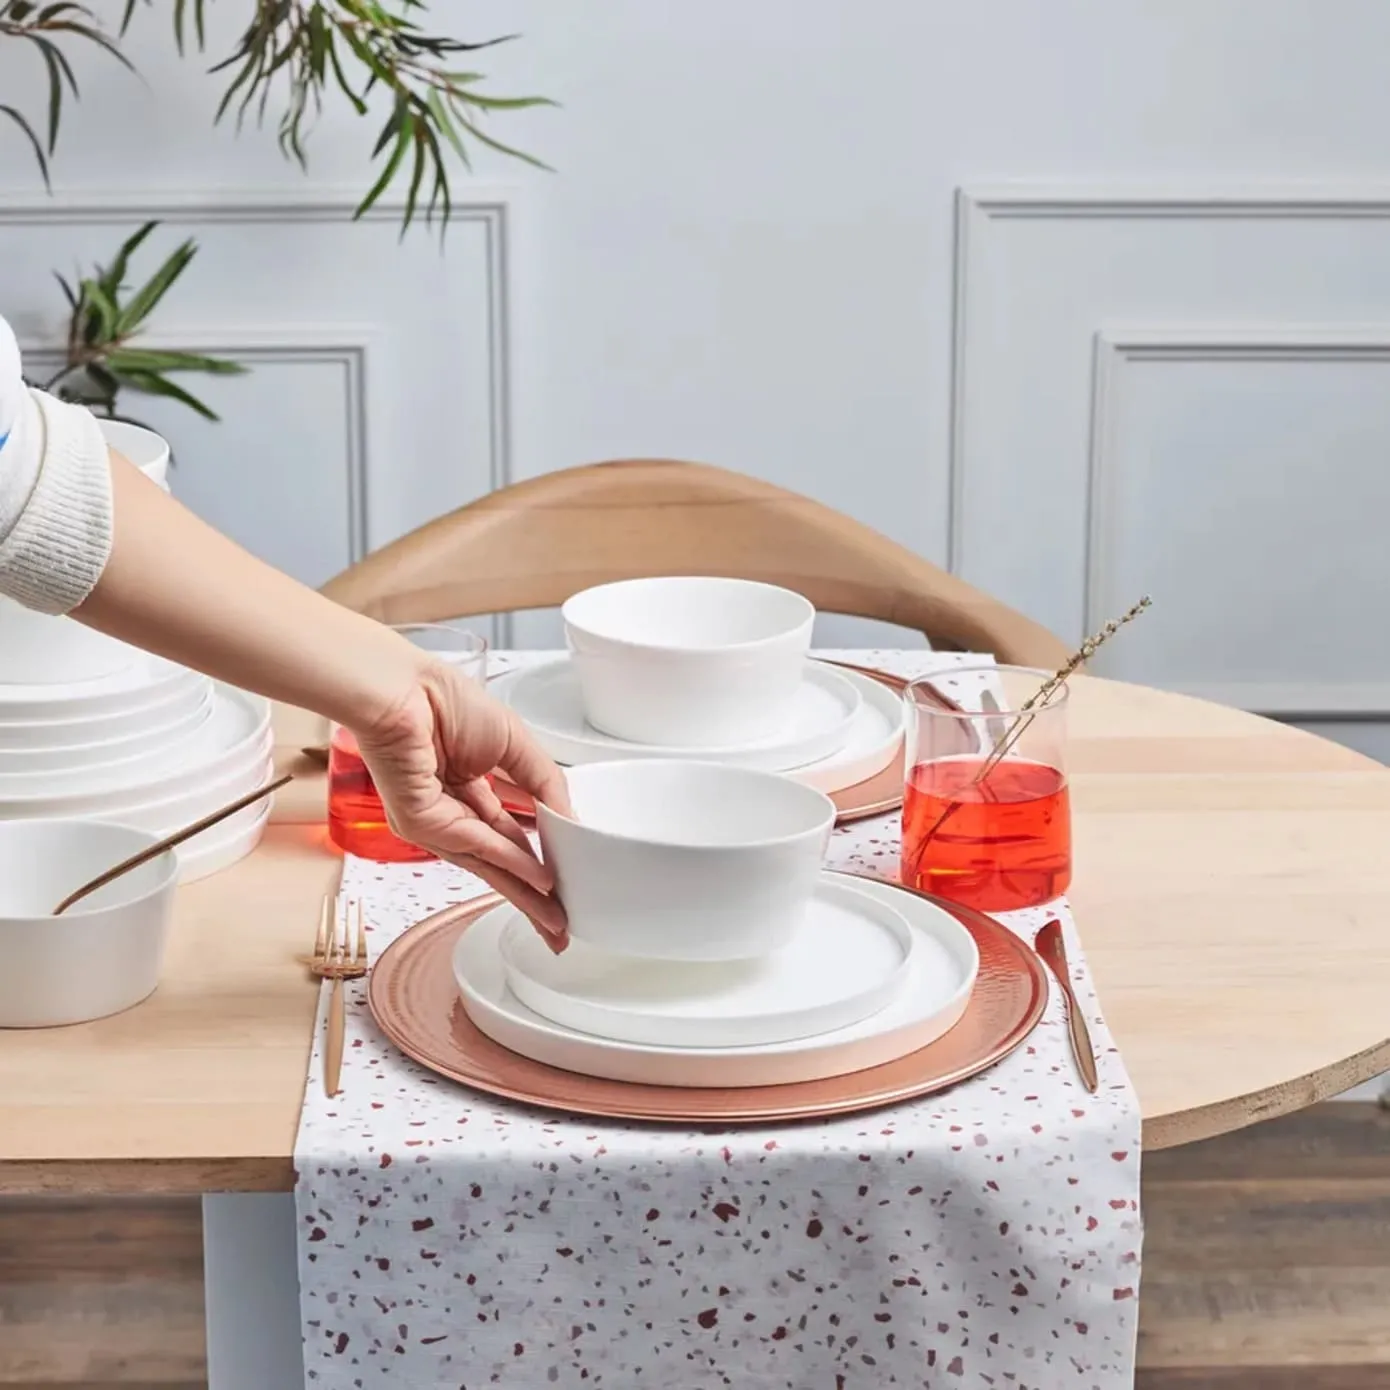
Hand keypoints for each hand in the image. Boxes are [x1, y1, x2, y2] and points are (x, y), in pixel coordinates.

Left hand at [351, 657, 572, 946]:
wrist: (403, 689)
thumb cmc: (445, 700)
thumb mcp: (517, 743)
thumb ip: (544, 785)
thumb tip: (569, 821)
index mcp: (467, 787)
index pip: (508, 831)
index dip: (538, 856)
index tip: (565, 878)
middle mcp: (450, 811)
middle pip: (499, 859)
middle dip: (533, 893)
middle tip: (561, 923)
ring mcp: (435, 822)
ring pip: (489, 864)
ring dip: (526, 891)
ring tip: (557, 917)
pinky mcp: (422, 823)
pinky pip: (477, 846)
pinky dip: (512, 862)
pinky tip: (542, 878)